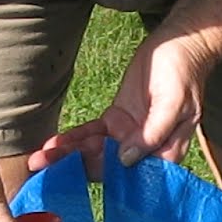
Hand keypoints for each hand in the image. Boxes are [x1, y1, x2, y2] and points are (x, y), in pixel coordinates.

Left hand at [29, 29, 215, 177]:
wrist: (180, 45)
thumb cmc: (184, 73)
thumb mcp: (174, 101)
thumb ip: (153, 132)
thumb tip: (126, 159)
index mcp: (164, 151)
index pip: (133, 174)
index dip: (104, 177)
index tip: (75, 177)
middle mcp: (144, 149)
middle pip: (107, 165)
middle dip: (74, 168)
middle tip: (42, 169)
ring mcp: (128, 135)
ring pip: (94, 151)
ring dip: (66, 155)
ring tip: (38, 159)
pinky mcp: (116, 120)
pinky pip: (91, 132)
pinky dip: (71, 138)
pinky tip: (51, 142)